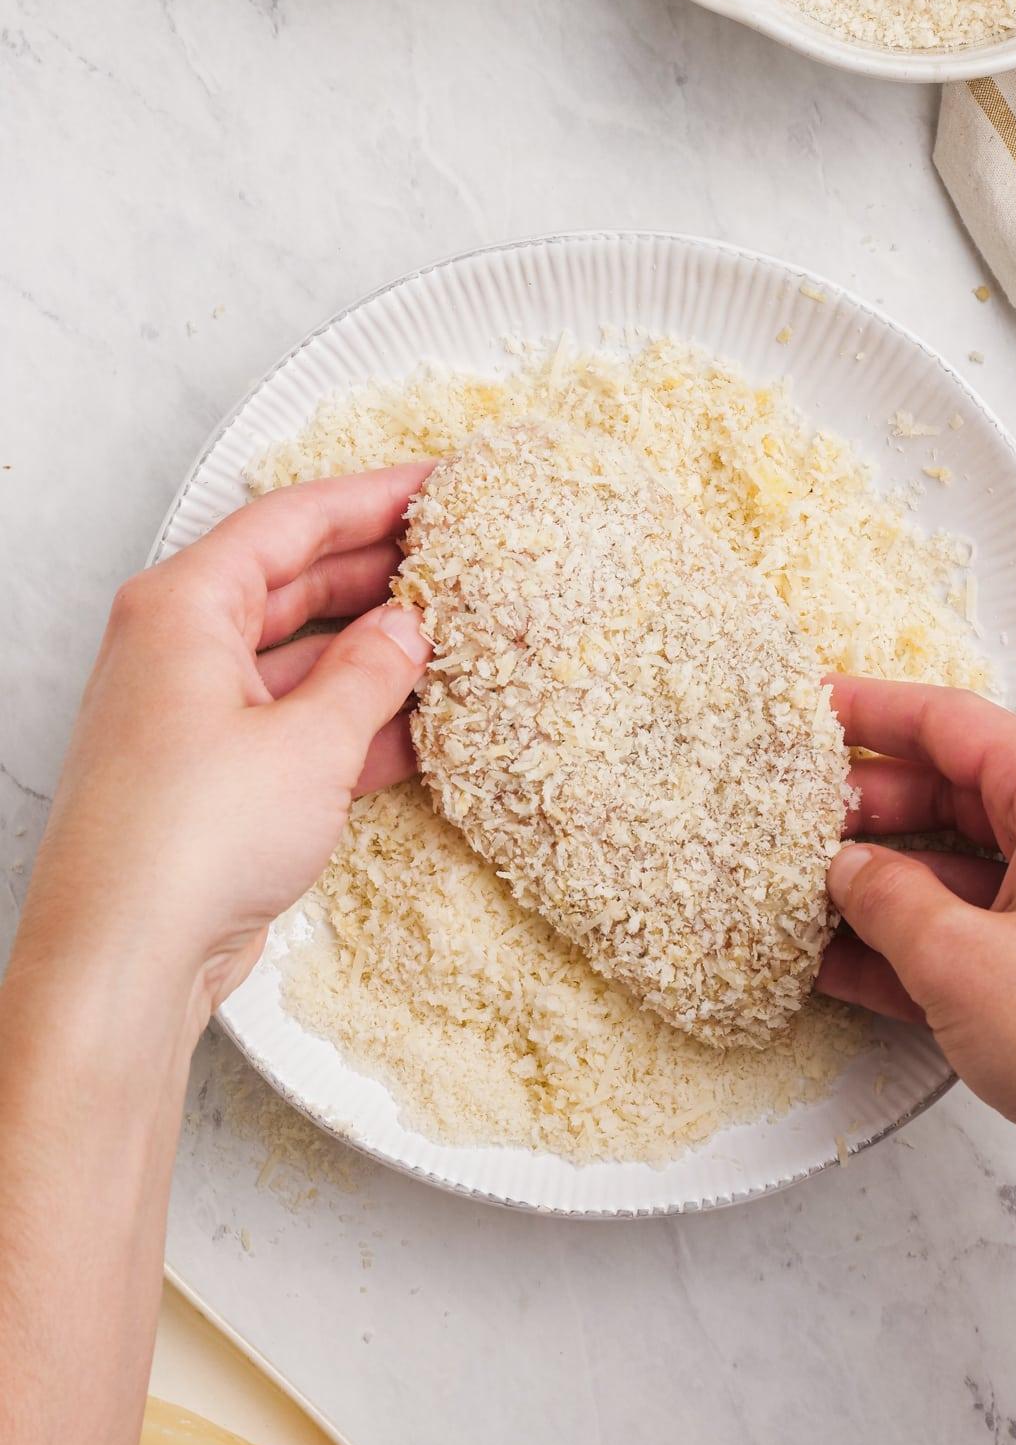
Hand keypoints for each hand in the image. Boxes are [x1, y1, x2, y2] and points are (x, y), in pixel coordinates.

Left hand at [5, 465, 433, 1044]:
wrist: (127, 959)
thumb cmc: (189, 840)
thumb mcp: (310, 742)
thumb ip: (371, 672)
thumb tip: (409, 628)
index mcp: (183, 606)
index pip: (291, 521)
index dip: (373, 498)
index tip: (440, 485)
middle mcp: (179, 648)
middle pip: (295, 582)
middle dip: (379, 573)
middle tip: (460, 559)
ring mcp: (195, 714)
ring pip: (300, 657)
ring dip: (374, 654)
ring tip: (458, 639)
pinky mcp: (214, 777)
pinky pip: (296, 724)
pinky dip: (355, 722)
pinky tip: (422, 725)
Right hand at [817, 677, 1015, 1220]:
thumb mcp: (958, 956)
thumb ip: (887, 897)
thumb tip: (847, 869)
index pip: (957, 725)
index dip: (875, 711)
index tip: (812, 705)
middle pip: (951, 796)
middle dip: (867, 809)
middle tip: (791, 817)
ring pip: (952, 872)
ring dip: (876, 885)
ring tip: (797, 892)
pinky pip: (964, 939)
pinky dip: (902, 948)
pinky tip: (835, 963)